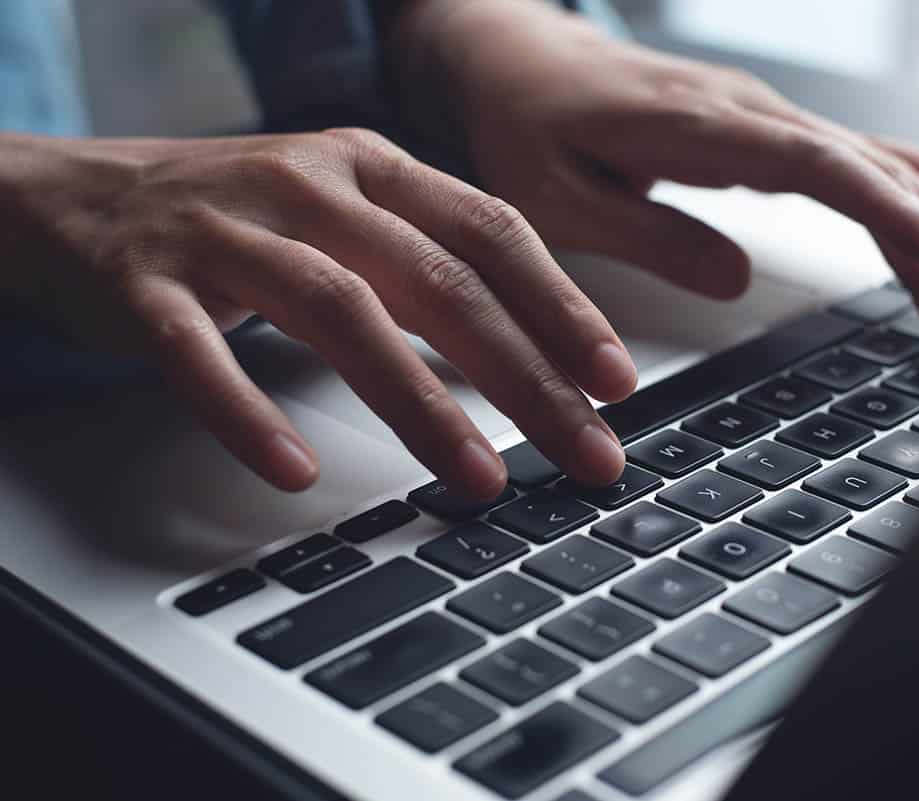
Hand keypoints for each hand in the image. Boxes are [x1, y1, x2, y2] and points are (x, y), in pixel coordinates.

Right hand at [0, 131, 636, 494]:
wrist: (72, 193)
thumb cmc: (235, 217)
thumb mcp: (343, 211)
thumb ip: (427, 263)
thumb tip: (534, 352)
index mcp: (371, 167)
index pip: (492, 231)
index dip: (561, 306)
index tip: (616, 380)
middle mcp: (309, 184)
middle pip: (440, 280)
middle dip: (527, 376)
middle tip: (588, 452)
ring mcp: (225, 230)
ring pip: (341, 312)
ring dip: (420, 402)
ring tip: (480, 478)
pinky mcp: (145, 282)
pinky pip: (201, 353)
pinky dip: (250, 412)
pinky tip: (293, 469)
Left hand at [390, 0, 918, 350]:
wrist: (506, 59)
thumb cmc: (519, 126)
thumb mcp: (553, 196)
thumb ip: (645, 236)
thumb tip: (740, 276)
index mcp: (696, 127)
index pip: (814, 167)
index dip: (885, 208)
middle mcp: (745, 112)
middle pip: (863, 173)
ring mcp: (758, 116)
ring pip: (869, 167)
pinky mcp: (758, 129)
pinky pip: (849, 155)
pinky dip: (914, 174)